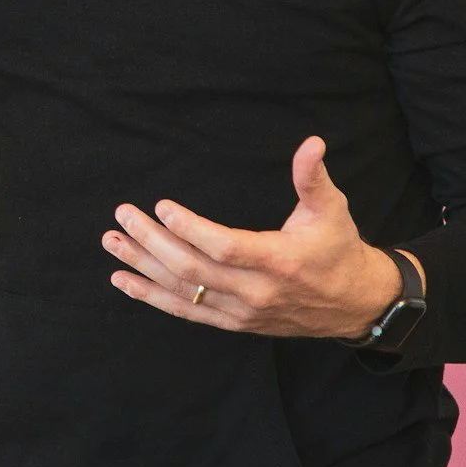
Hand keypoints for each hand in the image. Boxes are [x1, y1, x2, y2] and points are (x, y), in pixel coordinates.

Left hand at [102, 136, 415, 339]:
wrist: (353, 305)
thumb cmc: (338, 249)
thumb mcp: (332, 210)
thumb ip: (313, 178)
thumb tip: (312, 143)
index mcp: (278, 261)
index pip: (223, 247)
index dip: (190, 229)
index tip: (161, 207)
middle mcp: (255, 292)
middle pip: (193, 270)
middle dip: (151, 242)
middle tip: (122, 217)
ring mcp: (242, 312)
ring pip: (183, 292)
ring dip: (142, 268)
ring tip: (111, 244)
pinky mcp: (234, 323)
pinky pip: (186, 312)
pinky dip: (152, 297)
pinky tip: (124, 280)